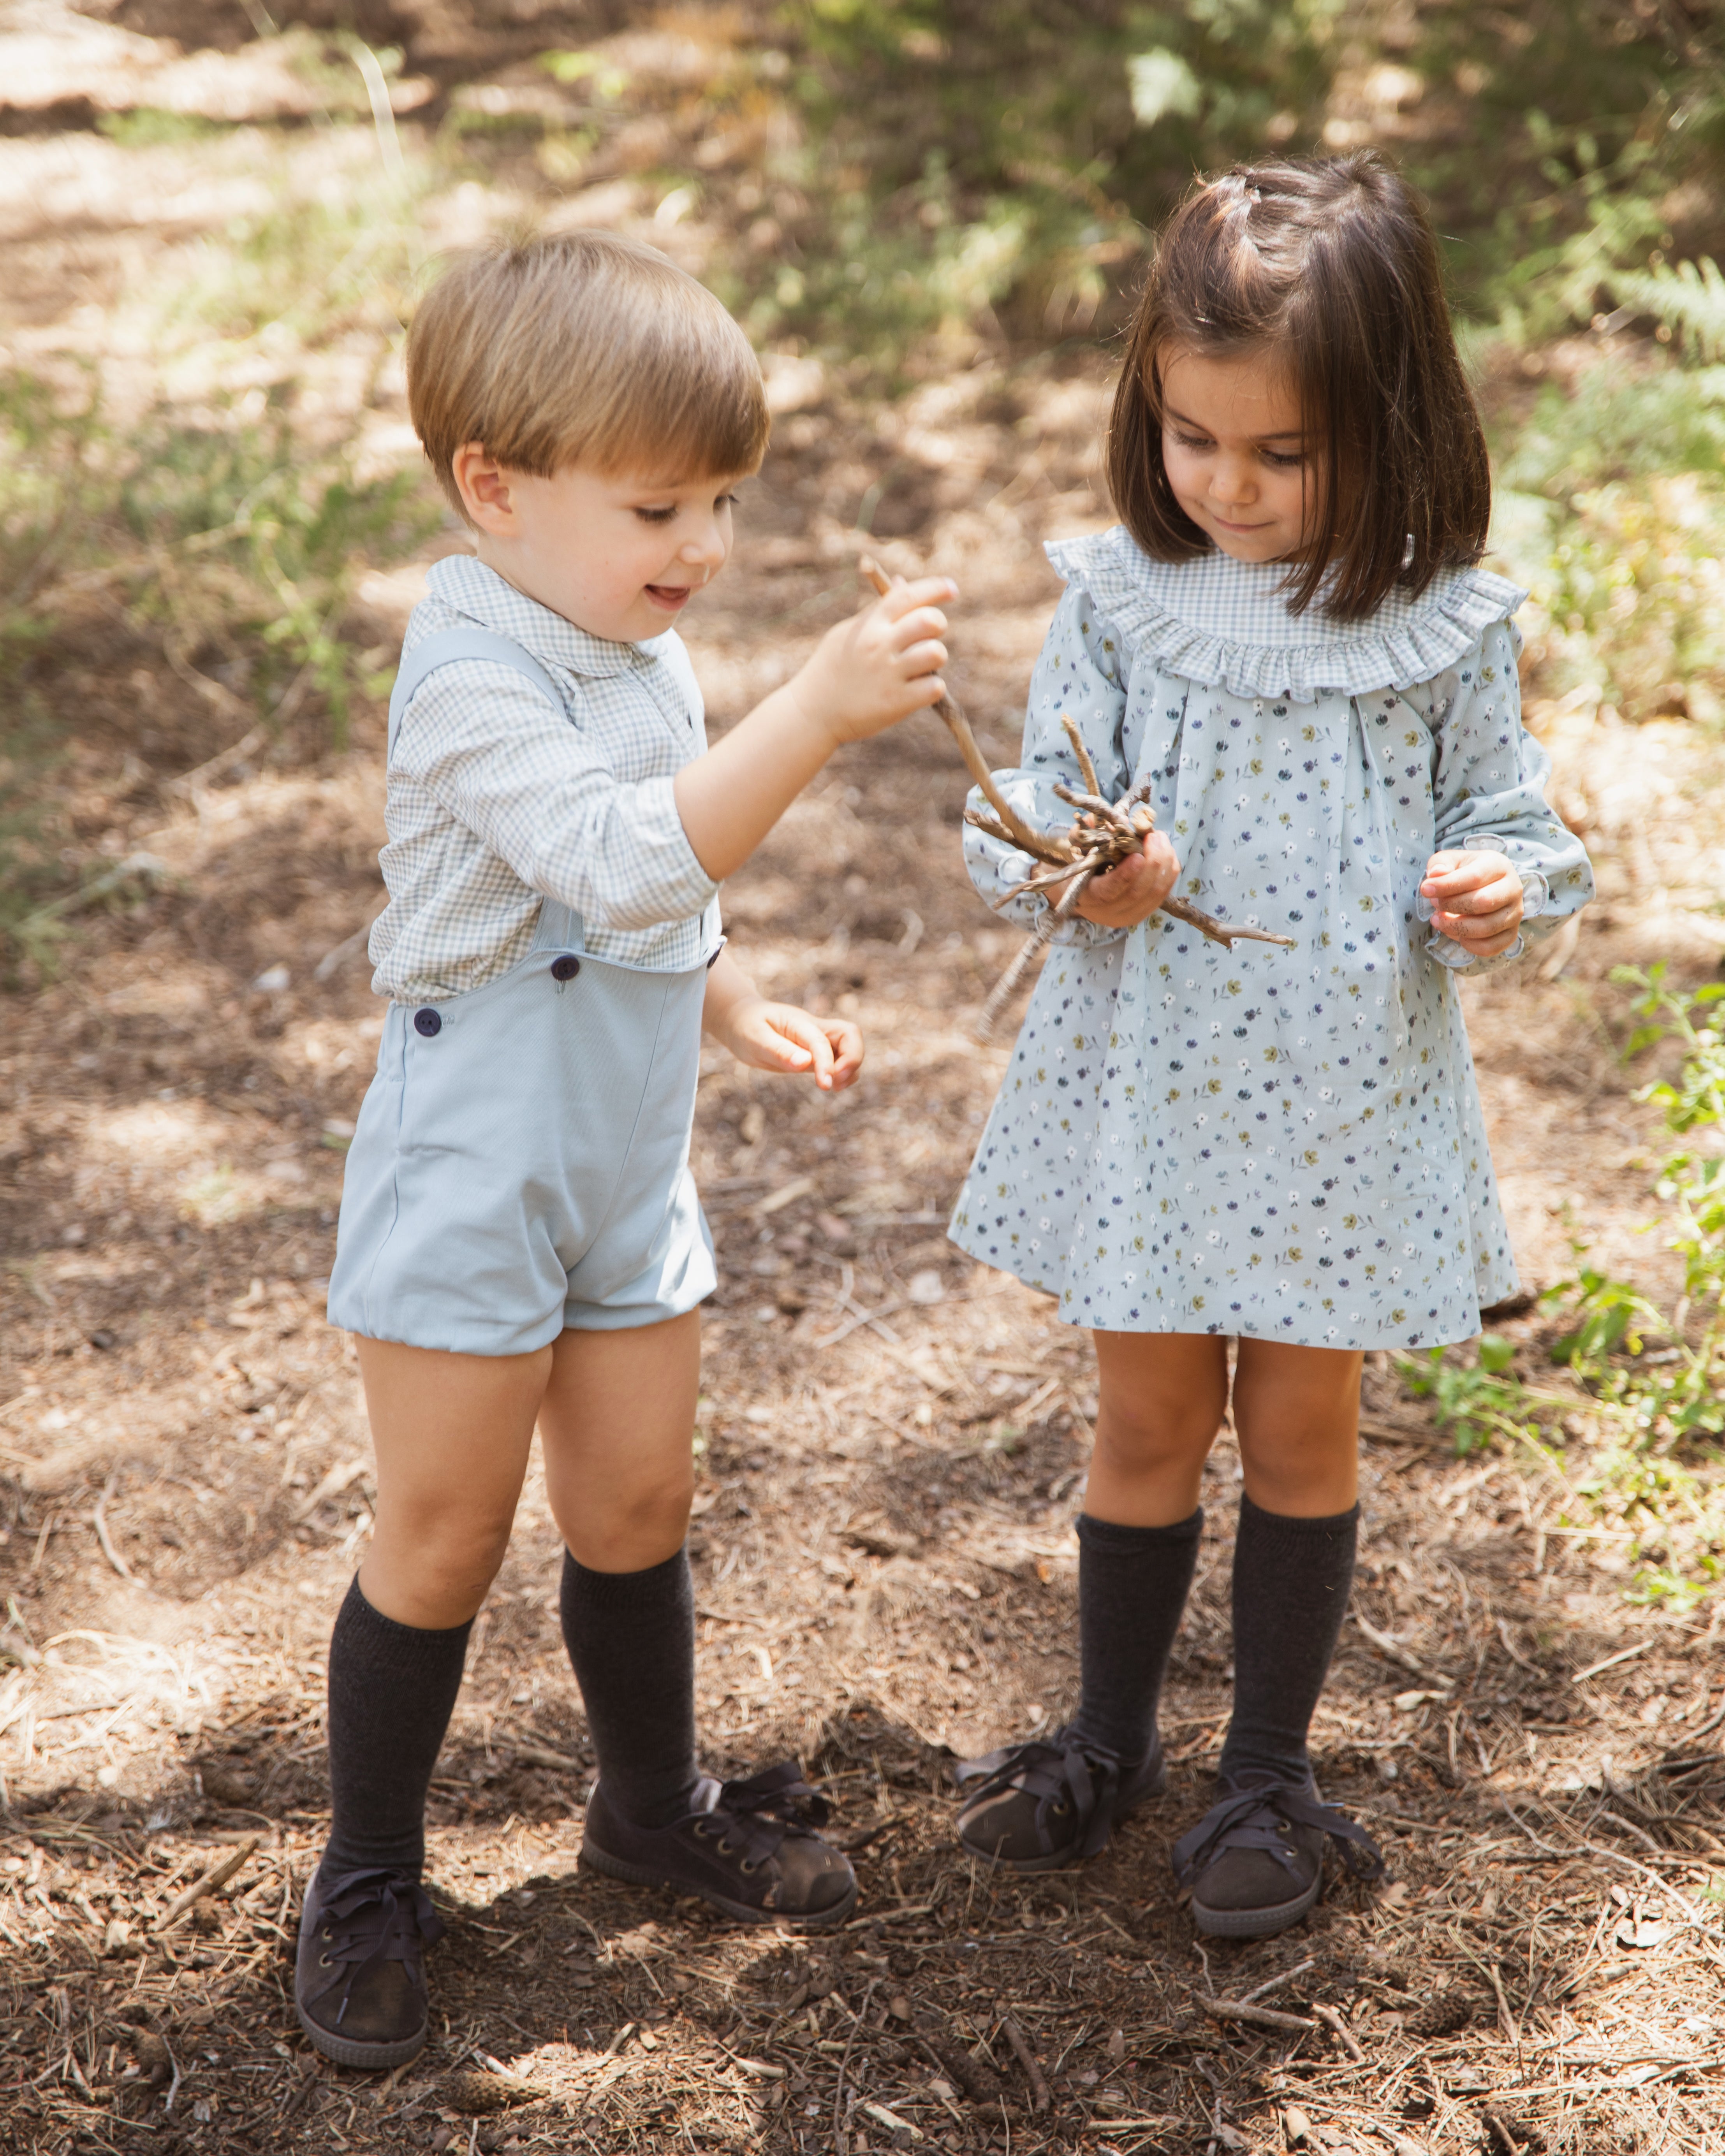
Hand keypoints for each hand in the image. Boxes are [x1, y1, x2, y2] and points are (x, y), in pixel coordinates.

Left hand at [707, 995, 863, 1092]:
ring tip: (834, 1087)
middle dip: (853, 1059)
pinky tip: (831, 1085)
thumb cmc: (746, 1028)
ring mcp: (819, 1039)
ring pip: (851, 1046)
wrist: (742, 1020)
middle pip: (850, 1034)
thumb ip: (779, 1050)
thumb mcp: (754, 1039)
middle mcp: (814, 1028)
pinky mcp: (818, 1052)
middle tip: (836, 1083)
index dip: (827, 1063)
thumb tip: (804, 1063)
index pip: (821, 1041)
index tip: (825, 1086)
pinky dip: (845, 1073)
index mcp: (797, 1023)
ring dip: (852, 1068)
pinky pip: (842, 1059)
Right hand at [789, 576, 955, 745]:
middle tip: (929, 635)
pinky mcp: (896, 702)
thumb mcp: (847, 632)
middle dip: (938, 624)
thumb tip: (902, 582)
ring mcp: (888, 674)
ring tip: (922, 666)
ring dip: (936, 657)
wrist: (812, 713)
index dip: (935, 588)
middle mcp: (879, 645)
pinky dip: (933, 688)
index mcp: (869, 625)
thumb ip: (876, 609)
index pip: (907, 595)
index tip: (951, 590)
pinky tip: (918, 690)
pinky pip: (934, 687)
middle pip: (929, 621)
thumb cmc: (830, 669)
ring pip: (936, 653)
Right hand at [1072, 830, 1181, 927]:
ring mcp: (1126, 916)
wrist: (1084, 889)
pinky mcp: (1143, 913)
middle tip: (1155, 836)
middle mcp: (1106, 913)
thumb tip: (1120, 820)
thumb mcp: (1078, 846)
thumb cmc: (1081, 863)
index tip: (1138, 855)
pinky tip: (1167, 852)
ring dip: (1164, 864)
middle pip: (1136, 893)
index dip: (1125, 875)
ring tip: (1161, 839)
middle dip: (1151, 862)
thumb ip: (1090, 831)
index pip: (1107, 892)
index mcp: (1085, 897)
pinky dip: (1169, 872)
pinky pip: (1163, 894)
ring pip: (1154, 894)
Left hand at [1420, 848, 1524, 956]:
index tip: (1426, 890)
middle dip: (1451, 906)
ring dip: (1455, 927)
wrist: (1483, 885)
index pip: (1474, 877)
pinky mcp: (1511, 934)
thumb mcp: (1450, 860)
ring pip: (1486, 927)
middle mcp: (1513, 889)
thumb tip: (1435, 874)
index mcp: (1499, 865)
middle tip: (1434, 905)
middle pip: (1483, 902)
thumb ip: (1440, 864)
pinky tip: (1455, 934)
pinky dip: (1469, 945)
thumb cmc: (1464, 871)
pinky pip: (1491, 947)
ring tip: (1438, 919)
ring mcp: (1515, 913)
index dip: (1447, 885)